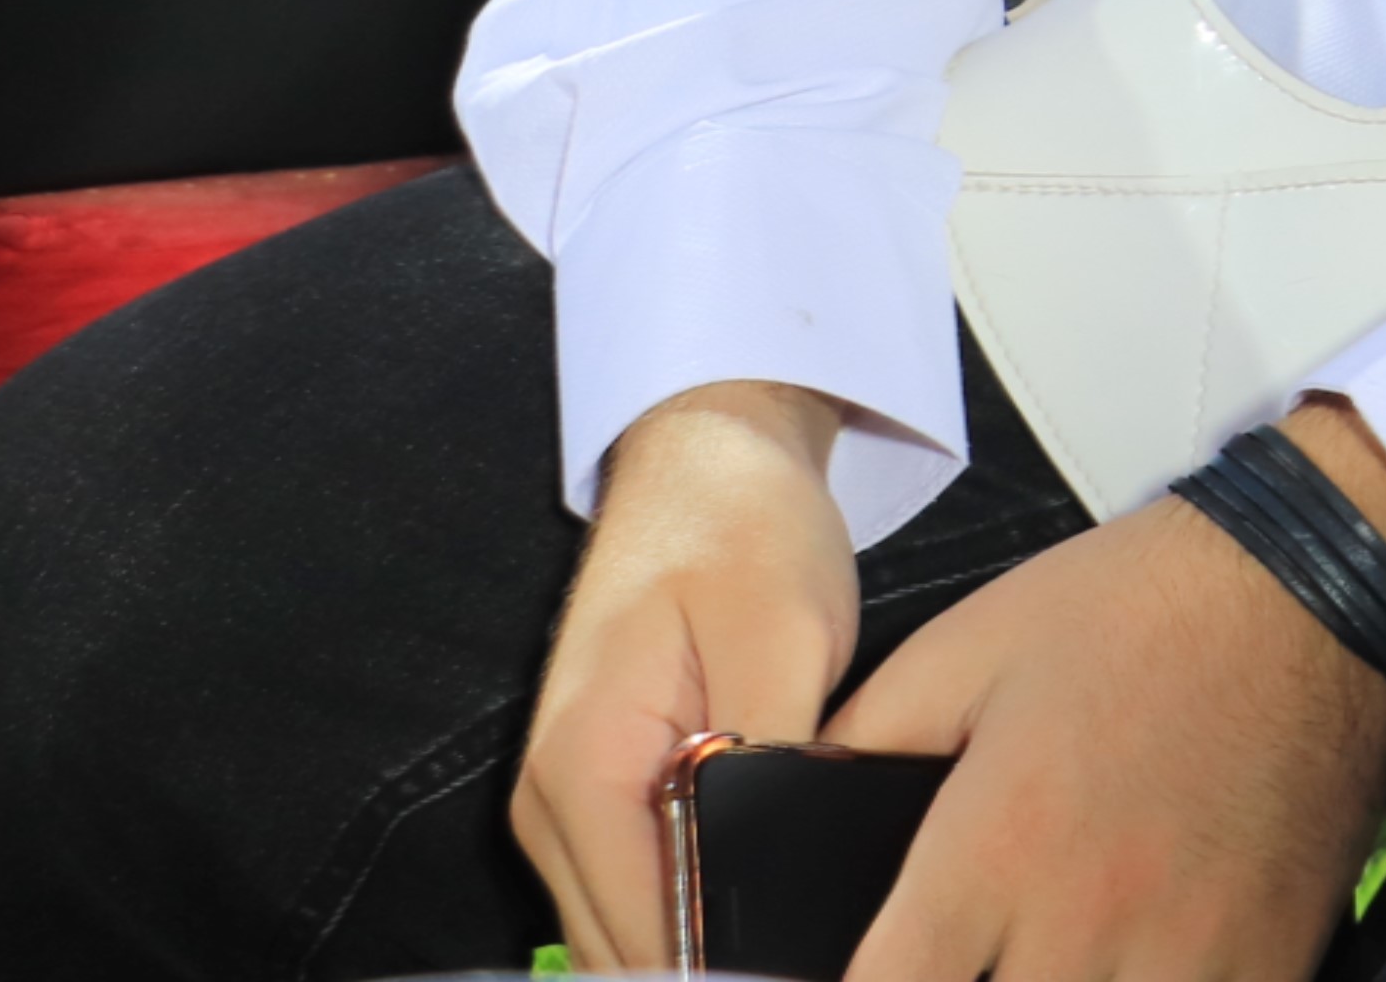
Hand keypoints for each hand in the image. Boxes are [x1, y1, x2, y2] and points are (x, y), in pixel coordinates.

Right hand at [516, 380, 860, 969]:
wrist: (708, 455)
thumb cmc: (744, 528)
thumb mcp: (783, 638)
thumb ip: (769, 767)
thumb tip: (776, 878)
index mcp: (582, 769)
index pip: (645, 936)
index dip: (730, 970)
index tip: (812, 970)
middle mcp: (550, 804)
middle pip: (626, 954)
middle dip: (721, 968)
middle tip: (835, 960)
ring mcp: (566, 806)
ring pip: (628, 936)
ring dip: (708, 946)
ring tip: (809, 937)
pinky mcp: (599, 796)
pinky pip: (639, 891)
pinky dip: (696, 913)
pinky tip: (771, 905)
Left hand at [821, 398, 1385, 981]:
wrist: (1312, 586)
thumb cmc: (1137, 611)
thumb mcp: (962, 652)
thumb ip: (861, 750)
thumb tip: (789, 822)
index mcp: (993, 849)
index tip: (852, 981)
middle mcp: (1084, 921)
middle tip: (963, 966)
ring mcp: (1186, 955)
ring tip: (1040, 969)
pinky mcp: (1268, 960)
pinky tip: (1131, 971)